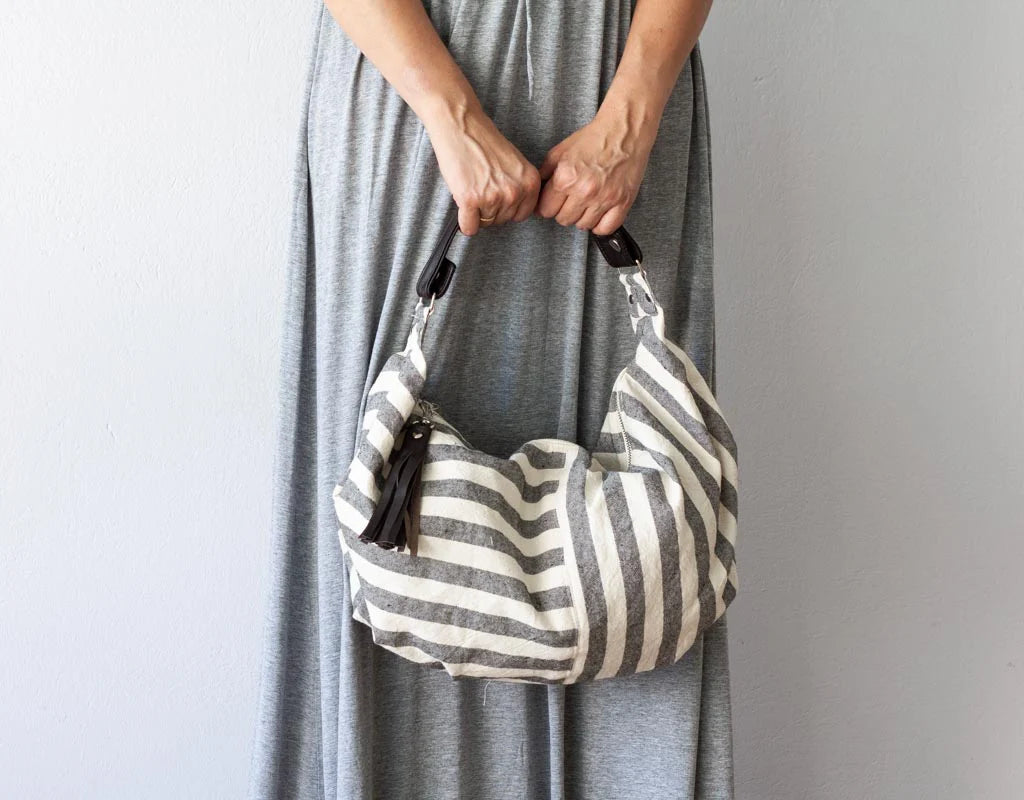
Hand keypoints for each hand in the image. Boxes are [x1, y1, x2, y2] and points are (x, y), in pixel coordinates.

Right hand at [424, 104, 541, 235]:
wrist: (461, 125)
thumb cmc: (484, 141)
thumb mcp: (516, 163)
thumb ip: (520, 186)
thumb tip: (514, 210)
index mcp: (530, 182)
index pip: (521, 215)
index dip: (507, 209)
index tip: (496, 196)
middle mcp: (515, 191)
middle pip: (503, 221)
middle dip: (490, 211)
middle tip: (480, 189)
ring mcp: (493, 197)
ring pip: (485, 224)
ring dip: (476, 212)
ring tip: (471, 188)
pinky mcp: (470, 200)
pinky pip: (469, 227)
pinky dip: (464, 221)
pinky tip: (463, 203)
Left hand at [534, 103, 657, 235]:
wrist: (623, 131)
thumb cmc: (594, 139)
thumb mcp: (560, 152)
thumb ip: (545, 174)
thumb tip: (536, 194)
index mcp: (566, 178)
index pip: (546, 211)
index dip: (548, 206)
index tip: (554, 202)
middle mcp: (584, 191)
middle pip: (563, 220)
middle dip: (564, 211)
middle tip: (572, 199)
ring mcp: (604, 198)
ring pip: (583, 226)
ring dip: (582, 217)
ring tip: (586, 203)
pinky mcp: (622, 202)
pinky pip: (606, 228)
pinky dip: (600, 225)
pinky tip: (599, 213)